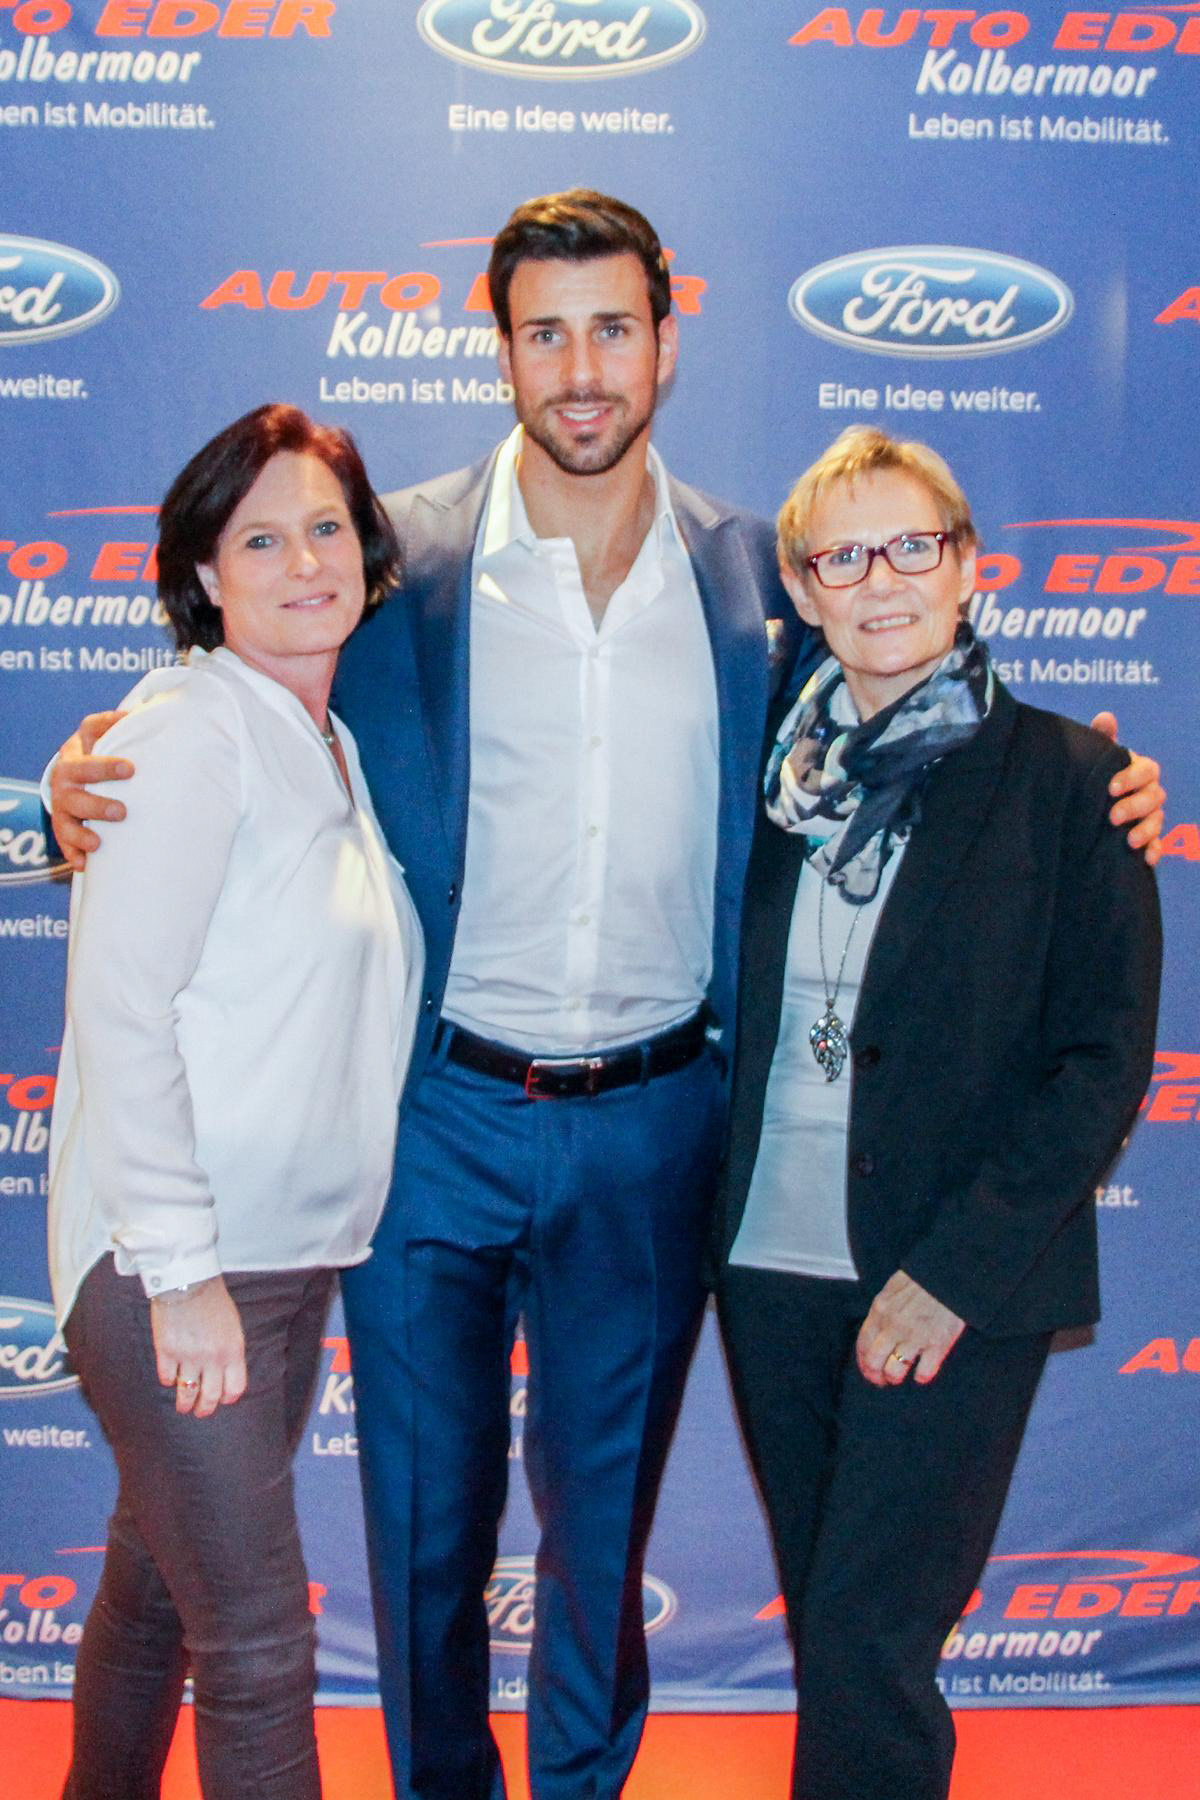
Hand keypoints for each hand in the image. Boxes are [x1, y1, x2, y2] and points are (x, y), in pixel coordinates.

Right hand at [50, 712, 131, 870]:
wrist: (74, 776)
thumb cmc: (105, 754)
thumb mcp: (111, 735)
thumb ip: (129, 725)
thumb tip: (157, 711)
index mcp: (79, 749)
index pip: (89, 746)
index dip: (107, 759)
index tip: (131, 769)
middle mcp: (66, 775)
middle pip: (76, 782)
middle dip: (97, 798)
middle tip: (122, 812)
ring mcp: (62, 802)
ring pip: (67, 816)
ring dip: (82, 830)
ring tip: (98, 842)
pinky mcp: (63, 825)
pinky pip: (64, 841)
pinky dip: (73, 853)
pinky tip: (84, 865)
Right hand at [151, 1275, 246, 1417]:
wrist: (188, 1281)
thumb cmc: (213, 1301)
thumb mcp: (232, 1326)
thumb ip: (230, 1351)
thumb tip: (225, 1374)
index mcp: (233, 1350)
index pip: (234, 1388)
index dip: (227, 1397)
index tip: (222, 1399)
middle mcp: (212, 1358)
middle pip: (210, 1397)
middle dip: (205, 1409)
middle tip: (200, 1412)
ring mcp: (189, 1356)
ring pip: (187, 1393)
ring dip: (185, 1404)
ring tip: (183, 1406)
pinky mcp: (167, 1351)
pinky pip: (167, 1377)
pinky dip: (169, 1380)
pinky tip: (170, 1378)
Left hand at [856, 1269, 964, 1387]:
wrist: (948, 1275)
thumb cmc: (921, 1280)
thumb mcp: (892, 1290)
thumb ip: (882, 1311)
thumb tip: (876, 1331)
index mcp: (880, 1311)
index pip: (863, 1345)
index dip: (863, 1362)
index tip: (868, 1370)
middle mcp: (894, 1326)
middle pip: (874, 1362)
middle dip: (875, 1376)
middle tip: (882, 1380)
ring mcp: (915, 1337)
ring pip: (894, 1372)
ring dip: (895, 1378)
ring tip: (899, 1377)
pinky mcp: (937, 1345)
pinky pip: (923, 1373)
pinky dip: (921, 1377)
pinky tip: (922, 1372)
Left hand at [1090, 712, 1164, 864]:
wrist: (1087, 807)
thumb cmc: (1096, 777)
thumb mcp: (1095, 759)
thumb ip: (1102, 739)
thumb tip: (1106, 717)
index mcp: (1139, 770)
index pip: (1146, 770)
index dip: (1132, 778)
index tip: (1110, 787)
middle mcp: (1149, 792)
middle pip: (1154, 797)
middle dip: (1135, 807)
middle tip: (1113, 817)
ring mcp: (1150, 815)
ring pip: (1158, 820)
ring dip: (1146, 830)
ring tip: (1129, 841)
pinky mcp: (1147, 838)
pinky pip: (1158, 844)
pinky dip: (1155, 851)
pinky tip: (1147, 859)